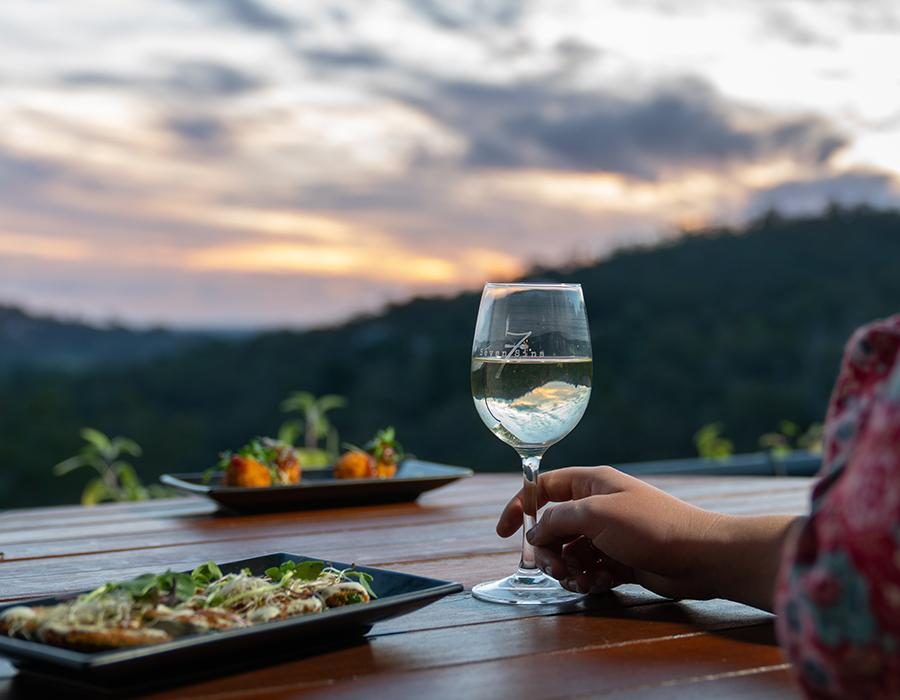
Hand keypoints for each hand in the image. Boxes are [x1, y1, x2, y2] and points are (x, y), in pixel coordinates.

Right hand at [497, 466, 798, 608]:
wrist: (700, 556)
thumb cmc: (650, 525)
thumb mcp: (596, 513)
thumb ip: (558, 519)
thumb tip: (534, 532)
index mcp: (591, 482)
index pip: (543, 489)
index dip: (520, 507)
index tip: (502, 531)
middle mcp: (597, 506)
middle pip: (552, 526)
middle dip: (546, 549)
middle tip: (552, 568)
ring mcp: (608, 534)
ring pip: (568, 551)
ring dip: (567, 567)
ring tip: (579, 578)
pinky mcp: (619, 560)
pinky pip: (588, 569)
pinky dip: (587, 578)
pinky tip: (598, 583)